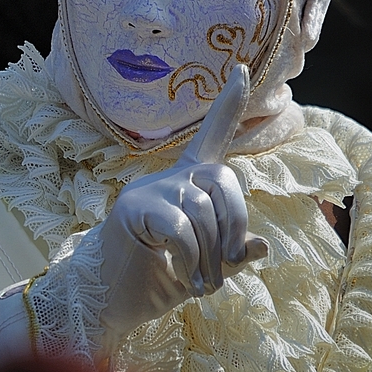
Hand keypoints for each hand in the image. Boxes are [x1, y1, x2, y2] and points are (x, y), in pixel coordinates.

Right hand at [97, 64, 267, 350]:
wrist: (109, 303)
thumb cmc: (158, 280)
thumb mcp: (206, 268)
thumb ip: (231, 254)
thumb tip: (262, 245)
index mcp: (188, 183)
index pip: (212, 135)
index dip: (229, 103)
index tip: (243, 68)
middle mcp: (170, 177)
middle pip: (223, 178)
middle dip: (235, 223)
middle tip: (229, 265)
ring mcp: (149, 190)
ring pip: (203, 210)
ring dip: (212, 255)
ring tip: (203, 285)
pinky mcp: (134, 209)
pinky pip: (181, 227)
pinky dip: (191, 259)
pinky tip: (186, 279)